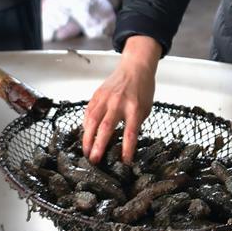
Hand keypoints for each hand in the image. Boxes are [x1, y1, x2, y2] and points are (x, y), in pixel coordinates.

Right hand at [82, 36, 161, 164]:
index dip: (127, 149)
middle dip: (98, 146)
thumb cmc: (142, 90)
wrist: (135, 68)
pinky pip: (88, 112)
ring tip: (86, 152)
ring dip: (87, 138)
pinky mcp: (97, 95)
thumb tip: (125, 145)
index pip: (130, 133)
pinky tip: (86, 135)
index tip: (124, 162)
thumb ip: (135, 125)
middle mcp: (119, 103)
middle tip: (94, 160)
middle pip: (106, 127)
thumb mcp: (145, 109)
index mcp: (135, 108)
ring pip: (92, 120)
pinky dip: (86, 126)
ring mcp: (106, 98)